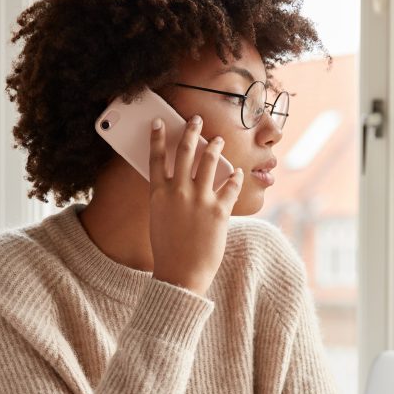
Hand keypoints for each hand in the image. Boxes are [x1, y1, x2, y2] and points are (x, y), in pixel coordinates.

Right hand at [148, 114, 243, 295]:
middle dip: (192, 131)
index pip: (155, 158)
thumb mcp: (160, 220)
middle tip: (197, 120)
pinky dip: (235, 177)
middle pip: (185, 152)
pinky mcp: (219, 210)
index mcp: (158, 194)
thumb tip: (178, 184)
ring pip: (209, 162)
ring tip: (219, 140)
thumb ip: (168, 199)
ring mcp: (199, 200)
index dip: (158, 137)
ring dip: (215, 147)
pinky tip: (238, 173)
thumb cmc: (169, 250)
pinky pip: (230, 186)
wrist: (181, 273)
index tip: (160, 122)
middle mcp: (178, 192)